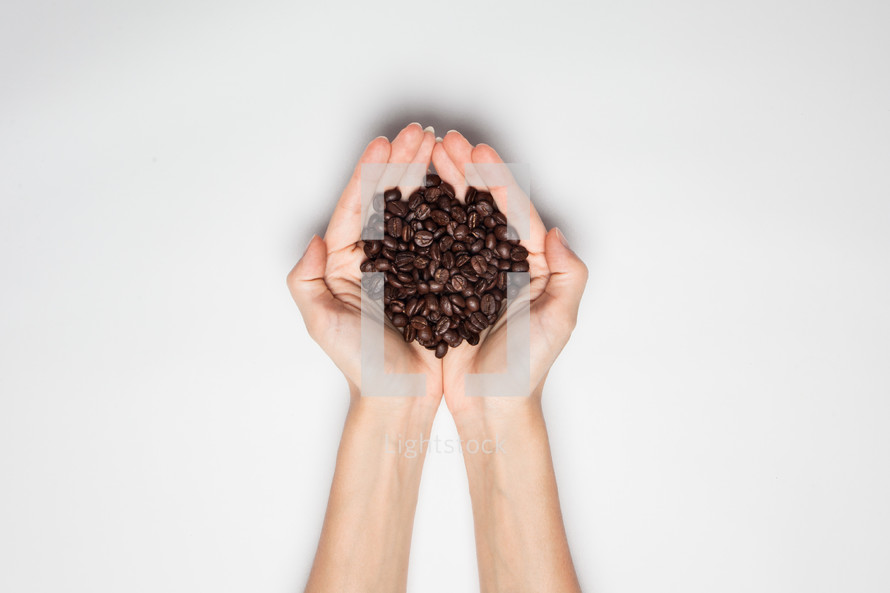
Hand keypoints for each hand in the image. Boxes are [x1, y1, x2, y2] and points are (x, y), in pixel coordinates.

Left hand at [287, 123, 442, 411]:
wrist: (401, 398)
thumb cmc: (362, 366)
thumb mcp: (322, 323)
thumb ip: (306, 280)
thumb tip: (313, 239)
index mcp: (348, 262)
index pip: (358, 207)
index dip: (370, 173)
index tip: (384, 145)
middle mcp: (379, 257)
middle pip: (390, 199)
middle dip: (404, 162)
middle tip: (419, 132)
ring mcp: (412, 263)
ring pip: (421, 209)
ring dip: (430, 175)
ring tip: (442, 146)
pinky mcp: (442, 275)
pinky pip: (449, 234)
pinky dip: (456, 206)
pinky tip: (463, 182)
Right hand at [431, 131, 587, 424]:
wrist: (489, 405)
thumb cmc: (525, 370)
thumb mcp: (558, 322)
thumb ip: (568, 276)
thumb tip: (554, 231)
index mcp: (528, 262)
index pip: (511, 210)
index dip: (494, 179)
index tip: (476, 152)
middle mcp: (496, 260)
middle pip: (478, 205)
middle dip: (460, 169)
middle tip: (442, 140)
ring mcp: (465, 270)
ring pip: (449, 218)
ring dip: (438, 184)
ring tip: (422, 154)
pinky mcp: (437, 285)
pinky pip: (426, 244)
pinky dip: (416, 217)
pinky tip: (405, 195)